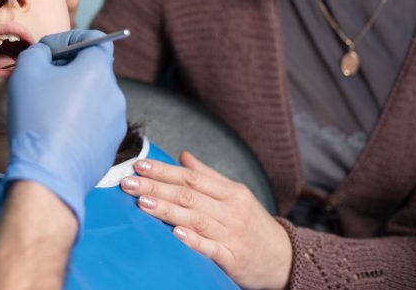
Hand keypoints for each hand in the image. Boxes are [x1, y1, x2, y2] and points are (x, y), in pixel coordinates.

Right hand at [4, 29, 126, 227]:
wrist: (48, 176)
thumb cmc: (36, 121)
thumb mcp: (26, 72)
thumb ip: (38, 51)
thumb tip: (47, 53)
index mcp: (98, 70)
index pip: (95, 39)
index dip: (71, 39)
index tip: (51, 50)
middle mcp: (115, 93)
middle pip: (95, 69)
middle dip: (71, 69)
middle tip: (45, 80)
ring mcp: (117, 121)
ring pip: (96, 97)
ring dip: (76, 96)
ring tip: (49, 110)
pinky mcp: (113, 144)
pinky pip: (97, 122)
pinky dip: (81, 120)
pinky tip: (59, 132)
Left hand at [120, 151, 292, 289]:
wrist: (287, 259)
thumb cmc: (254, 225)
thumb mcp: (237, 195)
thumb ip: (208, 176)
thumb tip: (183, 155)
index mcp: (231, 192)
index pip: (191, 177)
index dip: (164, 170)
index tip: (139, 165)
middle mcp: (232, 210)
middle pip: (188, 195)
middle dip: (155, 187)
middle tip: (128, 182)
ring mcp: (233, 234)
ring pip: (195, 218)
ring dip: (167, 210)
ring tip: (142, 203)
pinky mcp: (234, 259)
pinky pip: (211, 248)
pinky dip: (193, 241)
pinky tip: (175, 234)